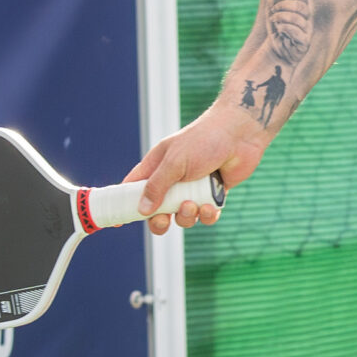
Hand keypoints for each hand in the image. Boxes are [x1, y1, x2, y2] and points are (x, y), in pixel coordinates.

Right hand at [122, 106, 266, 234]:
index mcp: (157, 166)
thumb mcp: (175, 161)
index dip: (124, 204)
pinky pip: (205, 216)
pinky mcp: (213, 195)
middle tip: (163, 220)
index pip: (134, 188)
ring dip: (186, 216)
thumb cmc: (205, 139)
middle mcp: (173, 179)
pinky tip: (211, 206)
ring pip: (182, 216)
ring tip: (193, 204)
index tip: (116, 223)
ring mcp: (193, 188)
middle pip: (157, 211)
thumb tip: (142, 210)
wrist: (241, 133)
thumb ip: (157, 185)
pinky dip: (207, 215)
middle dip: (159, 221)